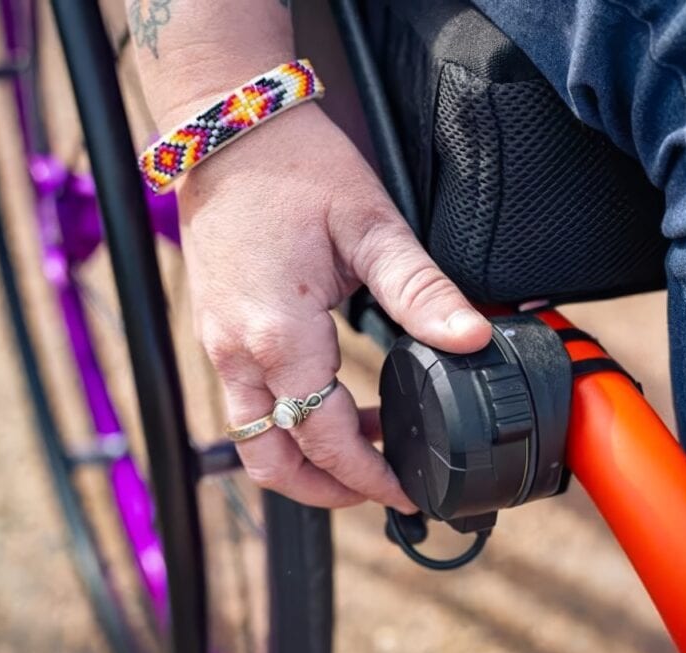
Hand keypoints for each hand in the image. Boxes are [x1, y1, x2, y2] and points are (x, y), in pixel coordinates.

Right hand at [177, 105, 491, 510]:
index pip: (324, 440)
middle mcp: (235, 352)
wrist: (229, 130)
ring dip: (302, 461)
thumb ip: (421, 292)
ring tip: (360, 450)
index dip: (369, 476)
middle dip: (329, 490)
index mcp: (277, 334)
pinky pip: (245, 404)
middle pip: (274, 463)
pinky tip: (328, 402)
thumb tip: (473, 338)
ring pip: (252, 441)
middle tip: (381, 486)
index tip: (406, 490)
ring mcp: (216, 345)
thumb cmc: (296, 169)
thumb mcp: (370, 228)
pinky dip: (284, 425)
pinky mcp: (213, 331)